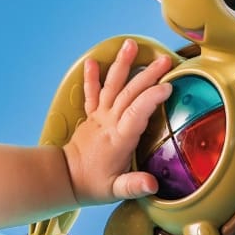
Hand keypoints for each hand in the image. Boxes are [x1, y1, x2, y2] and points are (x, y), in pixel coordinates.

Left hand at [64, 38, 171, 203]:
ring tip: (131, 44)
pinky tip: (93, 61)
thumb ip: (134, 185)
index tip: (168, 87)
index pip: (137, 112)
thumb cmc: (93, 185)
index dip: (152, 98)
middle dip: (148, 75)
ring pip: (111, 86)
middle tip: (165, 60)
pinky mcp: (91, 116)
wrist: (65, 179)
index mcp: (119, 139)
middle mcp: (109, 122)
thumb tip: (152, 184)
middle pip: (129, 93)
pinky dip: (92, 77)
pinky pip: (91, 93)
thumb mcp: (116, 190)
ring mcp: (99, 117)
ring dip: (122, 64)